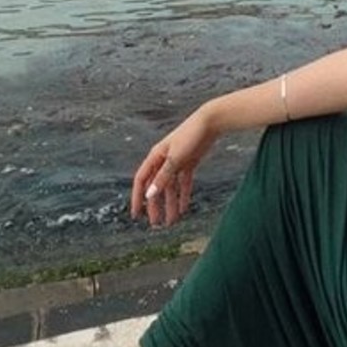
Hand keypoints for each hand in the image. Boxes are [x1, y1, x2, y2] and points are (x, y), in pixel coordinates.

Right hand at [131, 105, 218, 226]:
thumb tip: (149, 195)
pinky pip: (184, 183)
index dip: (137, 197)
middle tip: (156, 224)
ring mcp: (177, 162)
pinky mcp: (189, 163)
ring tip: (171, 221)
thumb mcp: (175, 159)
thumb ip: (163, 177)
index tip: (136, 214)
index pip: (141, 180)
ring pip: (171, 188)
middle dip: (156, 206)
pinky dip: (183, 195)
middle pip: (156, 187)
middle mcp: (163, 160)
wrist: (210, 122)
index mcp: (155, 156)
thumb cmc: (190, 136)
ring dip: (170, 204)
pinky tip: (184, 208)